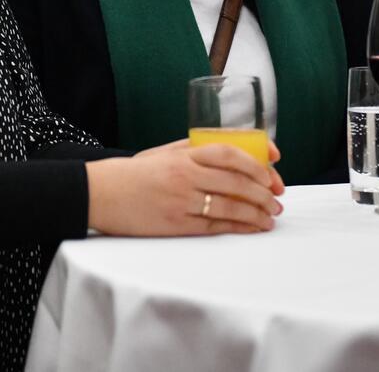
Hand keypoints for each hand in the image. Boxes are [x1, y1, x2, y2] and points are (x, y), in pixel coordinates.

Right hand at [85, 141, 284, 236]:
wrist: (100, 194)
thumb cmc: (133, 173)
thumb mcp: (163, 153)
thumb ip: (194, 151)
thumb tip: (231, 153)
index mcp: (184, 155)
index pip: (230, 153)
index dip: (257, 162)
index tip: (273, 169)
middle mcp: (186, 176)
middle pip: (236, 182)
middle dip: (264, 191)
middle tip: (278, 198)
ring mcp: (181, 202)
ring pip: (230, 206)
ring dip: (256, 212)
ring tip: (271, 216)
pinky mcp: (175, 224)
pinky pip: (215, 227)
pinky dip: (239, 227)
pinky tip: (252, 227)